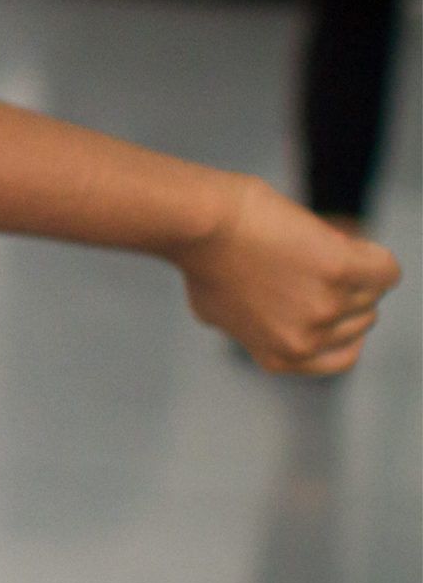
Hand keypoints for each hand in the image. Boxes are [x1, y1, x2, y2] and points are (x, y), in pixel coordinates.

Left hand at [177, 176, 398, 373]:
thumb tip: (267, 318)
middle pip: (362, 318)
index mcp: (281, 357)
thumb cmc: (202, 256)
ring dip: (352, 265)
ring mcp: (325, 308)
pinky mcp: (339, 271)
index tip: (333, 301)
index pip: (342, 356)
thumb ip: (249, 325)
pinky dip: (370, 253)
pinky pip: (384, 267)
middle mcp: (305, 340)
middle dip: (345, 289)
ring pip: (372, 289)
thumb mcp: (216, 310)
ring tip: (311, 246)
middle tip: (309, 260)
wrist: (197, 225)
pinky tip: (344, 241)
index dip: (342, 327)